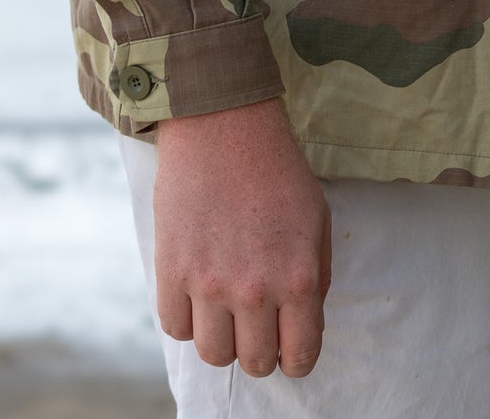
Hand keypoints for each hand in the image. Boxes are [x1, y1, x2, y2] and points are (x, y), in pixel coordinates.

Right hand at [153, 98, 331, 377]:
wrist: (223, 127)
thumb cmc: (276, 170)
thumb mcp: (317, 220)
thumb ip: (315, 277)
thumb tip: (304, 323)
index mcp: (298, 278)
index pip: (300, 356)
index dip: (297, 358)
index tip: (289, 348)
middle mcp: (254, 290)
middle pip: (254, 362)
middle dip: (260, 350)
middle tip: (258, 326)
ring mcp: (209, 285)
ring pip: (213, 354)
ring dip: (222, 338)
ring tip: (226, 309)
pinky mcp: (171, 272)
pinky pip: (176, 328)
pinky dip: (188, 319)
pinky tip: (198, 292)